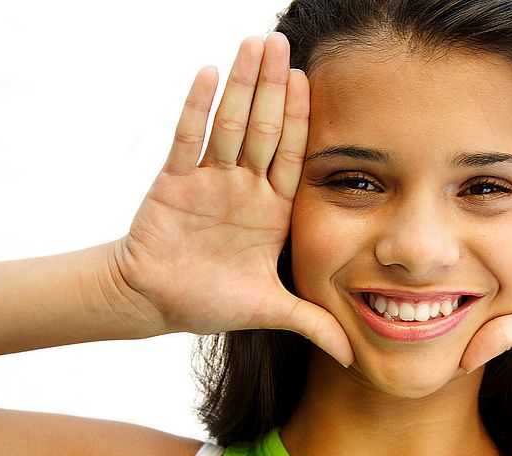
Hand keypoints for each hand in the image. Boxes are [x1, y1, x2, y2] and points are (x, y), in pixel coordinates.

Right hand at [113, 34, 352, 365]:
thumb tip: (354, 358)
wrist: (156, 302)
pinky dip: (197, 107)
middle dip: (274, 87)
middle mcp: (244, 187)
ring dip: (242, 84)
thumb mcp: (272, 311)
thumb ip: (313, 324)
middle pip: (265, 128)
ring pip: (230, 123)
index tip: (313, 84)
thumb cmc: (211, 301)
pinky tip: (209, 73)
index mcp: (271, 210)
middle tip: (283, 42)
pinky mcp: (173, 181)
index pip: (294, 157)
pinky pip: (187, 138)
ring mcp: (208, 180)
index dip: (303, 121)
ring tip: (254, 43)